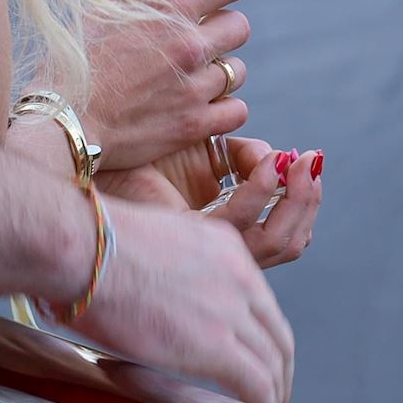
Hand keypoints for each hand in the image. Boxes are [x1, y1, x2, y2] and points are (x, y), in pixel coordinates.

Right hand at [72, 190, 294, 402]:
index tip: (257, 351)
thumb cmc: (95, 246)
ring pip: (272, 359)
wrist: (87, 251)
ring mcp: (231, 310)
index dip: (263, 332)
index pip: (259, 299)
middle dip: (278, 364)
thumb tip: (155, 295)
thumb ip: (172, 269)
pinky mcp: (216, 346)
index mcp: (224, 247)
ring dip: (273, 390)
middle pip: (275, 331)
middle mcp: (238, 275)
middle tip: (271, 389)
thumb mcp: (155, 241)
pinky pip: (255, 383)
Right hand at [85, 0, 250, 173]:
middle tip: (203, 40)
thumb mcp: (99, 16)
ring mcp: (194, 88)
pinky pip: (236, 111)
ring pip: (238, 70)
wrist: (63, 123)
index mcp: (168, 11)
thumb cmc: (72, 66)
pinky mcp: (194, 125)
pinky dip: (224, 108)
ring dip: (221, 72)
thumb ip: (134, 4)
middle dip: (223, 29)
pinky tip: (204, 107)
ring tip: (196, 78)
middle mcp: (189, 46)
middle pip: (240, 26)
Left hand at [100, 138, 323, 268]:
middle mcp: (217, 251)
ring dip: (295, 198)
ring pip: (273, 242)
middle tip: (314, 163)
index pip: (282, 234)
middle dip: (306, 201)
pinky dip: (259, 191)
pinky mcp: (184, 243)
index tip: (311, 163)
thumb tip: (275, 157)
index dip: (303, 202)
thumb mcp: (202, 149)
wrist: (88, 157)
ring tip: (299, 161)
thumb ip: (241, 156)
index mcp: (223, 234)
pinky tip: (265, 162)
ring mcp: (203, 254)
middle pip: (285, 243)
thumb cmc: (139, 152)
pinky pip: (239, 223)